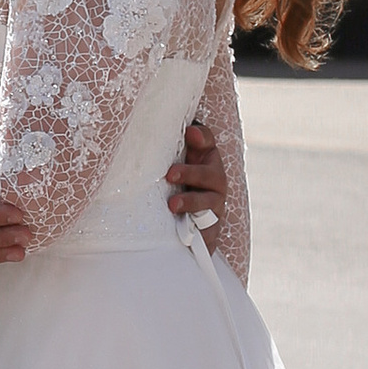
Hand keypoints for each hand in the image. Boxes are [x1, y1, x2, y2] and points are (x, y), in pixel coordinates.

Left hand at [167, 116, 227, 238]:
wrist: (181, 225)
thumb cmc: (171, 187)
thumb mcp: (167, 166)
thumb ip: (163, 148)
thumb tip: (152, 133)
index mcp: (205, 161)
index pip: (207, 144)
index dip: (201, 138)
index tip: (190, 133)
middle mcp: (214, 182)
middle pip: (211, 174)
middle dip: (191, 173)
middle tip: (170, 174)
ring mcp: (214, 207)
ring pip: (210, 204)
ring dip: (192, 203)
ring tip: (172, 205)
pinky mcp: (210, 231)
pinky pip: (208, 234)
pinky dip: (201, 235)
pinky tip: (186, 235)